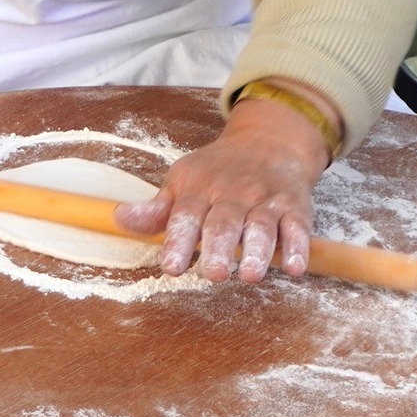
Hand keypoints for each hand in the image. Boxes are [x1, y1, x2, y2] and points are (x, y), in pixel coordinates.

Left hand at [114, 91, 331, 282]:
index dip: (178, 242)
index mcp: (199, 190)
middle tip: (213, 274)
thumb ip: (156, 209)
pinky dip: (297, 246)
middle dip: (218, 248)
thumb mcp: (181, 182)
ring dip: (257, 250)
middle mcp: (232, 194)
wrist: (268, 142)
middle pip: (224, 223)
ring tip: (250, 275)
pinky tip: (294, 266)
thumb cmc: (217, 170)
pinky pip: (297, 227)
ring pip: (261, 226)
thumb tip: (119, 218)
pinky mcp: (294, 207)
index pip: (185, 217)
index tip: (171, 267)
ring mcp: (264, 200)